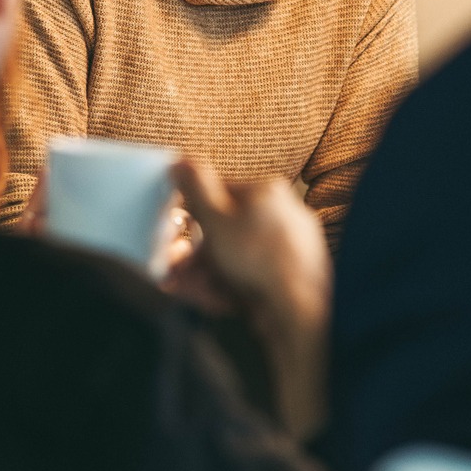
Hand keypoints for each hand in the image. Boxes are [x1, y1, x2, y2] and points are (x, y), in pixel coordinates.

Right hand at [169, 160, 330, 439]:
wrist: (299, 310)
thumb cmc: (259, 259)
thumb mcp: (216, 217)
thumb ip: (195, 188)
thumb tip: (181, 160)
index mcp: (267, 191)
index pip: (217, 193)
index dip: (188, 217)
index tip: (171, 236)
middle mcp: (282, 214)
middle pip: (224, 231)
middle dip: (194, 256)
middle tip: (174, 273)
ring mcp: (289, 247)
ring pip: (234, 257)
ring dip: (206, 275)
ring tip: (191, 292)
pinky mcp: (289, 276)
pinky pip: (251, 276)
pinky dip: (230, 287)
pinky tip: (216, 301)